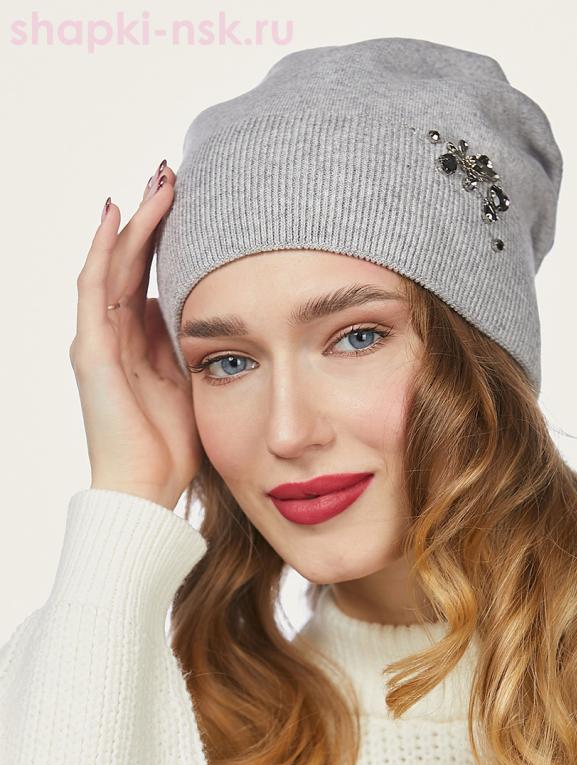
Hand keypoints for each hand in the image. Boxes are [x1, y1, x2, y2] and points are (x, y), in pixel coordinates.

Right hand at [69, 162, 204, 510]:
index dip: (166, 236)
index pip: (149, 274)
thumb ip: (186, 343)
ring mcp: (98, 340)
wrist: (148, 488)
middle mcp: (113, 333)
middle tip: (173, 173)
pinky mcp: (92, 351)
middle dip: (152, 216)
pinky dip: (105, 250)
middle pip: (132, 260)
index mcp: (138, 339)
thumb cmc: (172, 442)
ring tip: (157, 180)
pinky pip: (96, 289)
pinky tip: (117, 214)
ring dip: (135, 221)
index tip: (192, 200)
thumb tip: (193, 306)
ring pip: (115, 264)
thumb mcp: (189, 379)